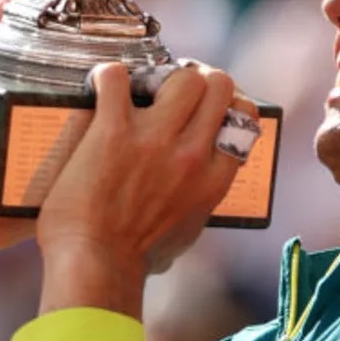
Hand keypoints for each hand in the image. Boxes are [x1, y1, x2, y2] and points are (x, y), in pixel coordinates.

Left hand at [35, 62, 251, 315]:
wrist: (95, 265)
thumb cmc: (134, 260)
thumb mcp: (185, 231)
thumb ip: (195, 202)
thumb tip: (190, 197)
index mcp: (213, 179)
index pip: (244, 119)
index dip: (227, 105)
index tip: (207, 107)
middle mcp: (192, 153)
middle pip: (218, 85)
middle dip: (200, 78)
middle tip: (175, 86)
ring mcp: (154, 138)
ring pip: (182, 76)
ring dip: (161, 74)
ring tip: (141, 86)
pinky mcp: (113, 130)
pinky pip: (118, 78)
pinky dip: (109, 76)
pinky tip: (102, 86)